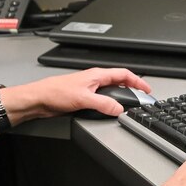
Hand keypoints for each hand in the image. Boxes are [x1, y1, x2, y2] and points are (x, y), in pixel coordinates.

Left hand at [6, 67, 151, 120]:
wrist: (39, 99)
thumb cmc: (55, 92)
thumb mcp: (84, 99)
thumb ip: (104, 104)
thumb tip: (119, 109)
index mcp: (97, 75)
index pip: (123, 74)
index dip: (137, 81)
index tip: (146, 89)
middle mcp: (94, 80)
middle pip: (119, 82)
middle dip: (132, 89)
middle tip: (141, 98)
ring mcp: (89, 89)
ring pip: (111, 91)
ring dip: (120, 97)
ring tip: (128, 105)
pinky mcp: (83, 98)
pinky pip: (102, 99)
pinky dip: (110, 104)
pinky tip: (110, 110)